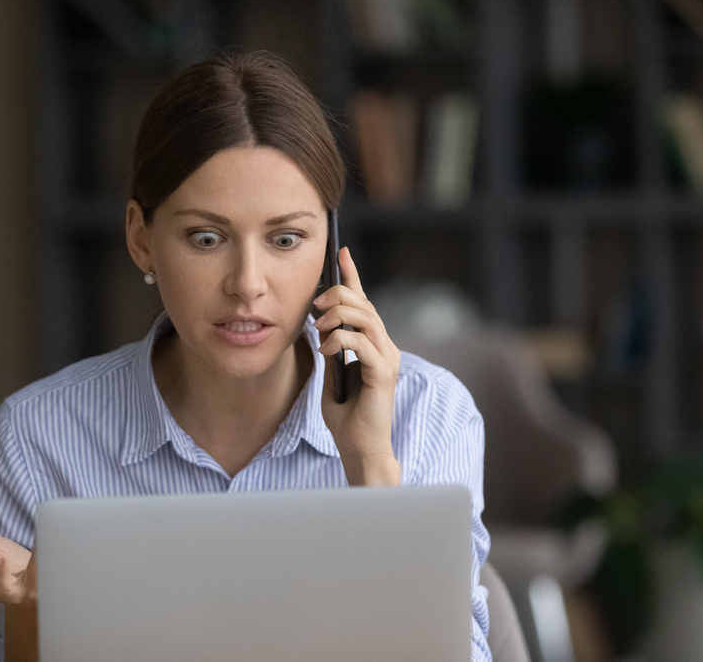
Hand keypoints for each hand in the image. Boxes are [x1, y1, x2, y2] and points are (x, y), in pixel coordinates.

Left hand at [312, 247, 401, 485]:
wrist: (360, 449)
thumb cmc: (347, 417)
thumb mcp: (332, 375)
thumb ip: (332, 349)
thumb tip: (319, 326)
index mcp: (374, 345)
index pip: (365, 302)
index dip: (352, 275)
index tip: (341, 252)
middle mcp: (385, 347)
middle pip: (364, 304)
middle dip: (338, 295)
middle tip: (314, 306)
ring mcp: (387, 359)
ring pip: (366, 317)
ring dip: (338, 315)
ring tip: (319, 327)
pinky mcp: (383, 373)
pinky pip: (363, 343)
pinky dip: (341, 340)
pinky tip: (327, 349)